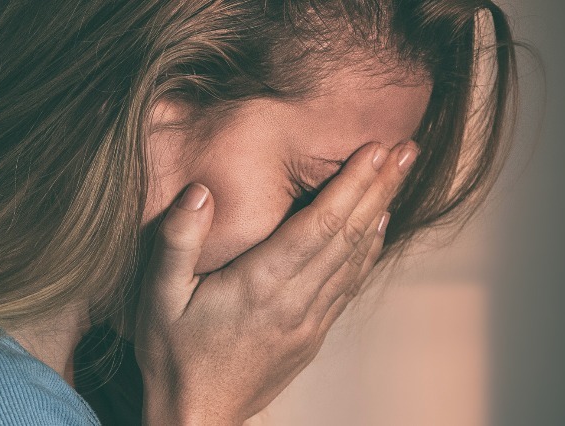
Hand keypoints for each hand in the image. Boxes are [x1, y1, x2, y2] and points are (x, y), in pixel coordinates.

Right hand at [134, 140, 419, 424]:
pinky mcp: (311, 335)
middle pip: (348, 235)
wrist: (196, 417)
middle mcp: (294, 301)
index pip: (318, 226)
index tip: (375, 149)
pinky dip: (368, 250)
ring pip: (355, 258)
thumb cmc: (171, 354)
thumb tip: (198, 191)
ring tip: (401, 175)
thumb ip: (177, 241)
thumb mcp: (157, 296)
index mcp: (260, 285)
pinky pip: (348, 284)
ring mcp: (308, 321)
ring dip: (381, 212)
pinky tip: (377, 227)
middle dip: (380, 188)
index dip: (351, 185)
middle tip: (406, 148)